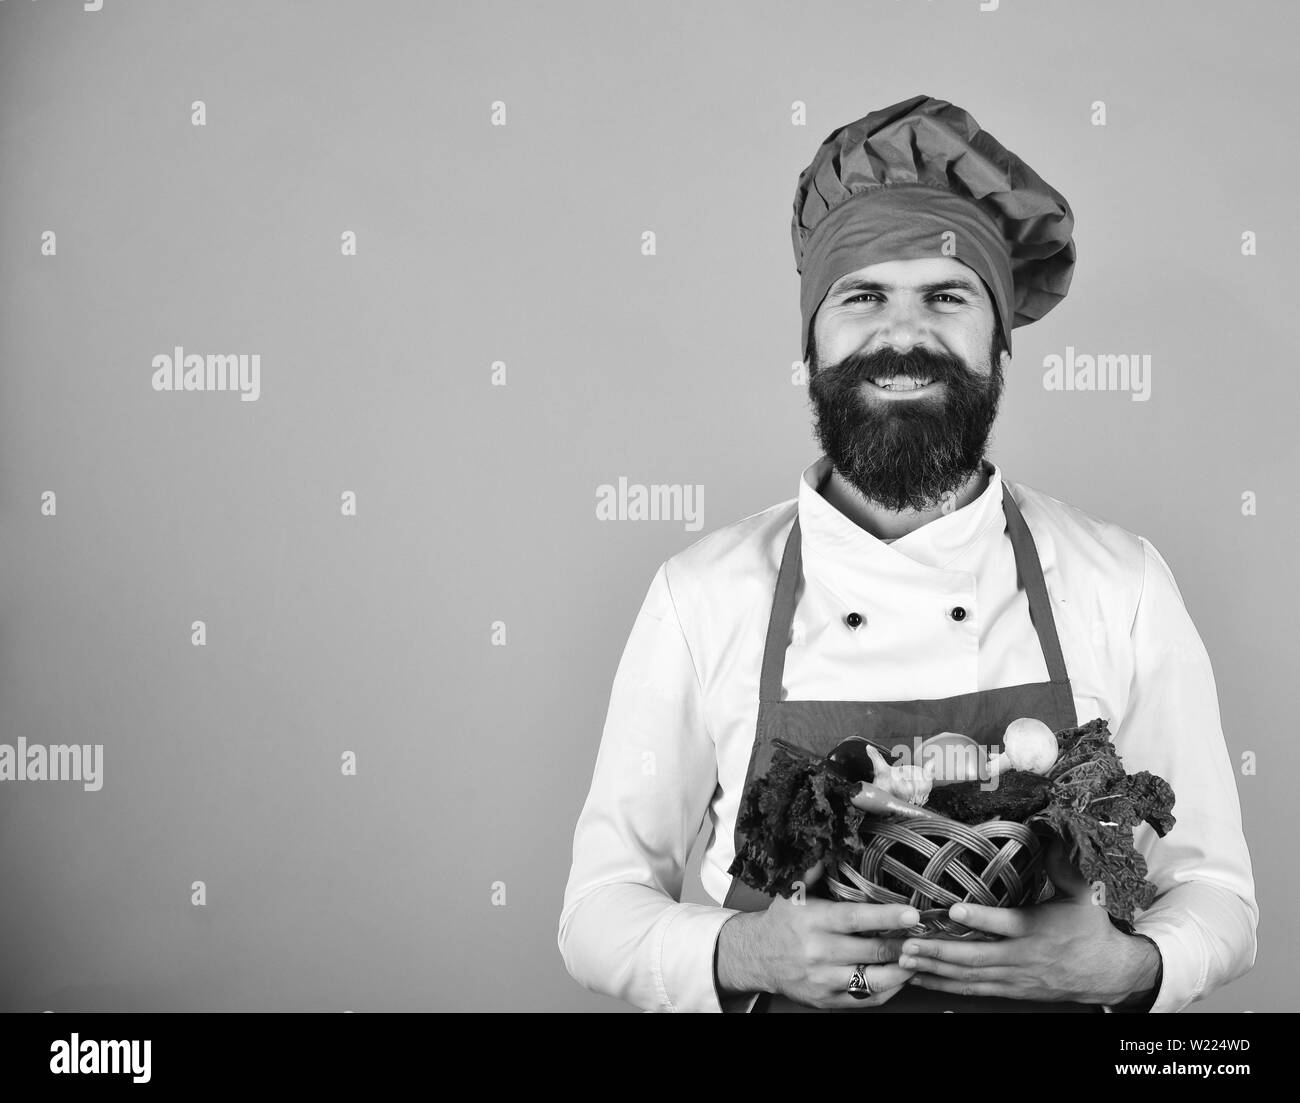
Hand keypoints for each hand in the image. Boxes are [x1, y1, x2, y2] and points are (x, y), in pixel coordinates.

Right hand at [716, 862, 919, 1008]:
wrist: (756, 957)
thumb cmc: (781, 921)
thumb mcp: (791, 892)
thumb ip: (814, 871)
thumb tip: (830, 845)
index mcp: (814, 921)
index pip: (855, 919)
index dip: (886, 916)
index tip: (912, 914)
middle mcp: (820, 952)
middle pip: (873, 950)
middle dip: (904, 944)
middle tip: (927, 935)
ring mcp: (825, 979)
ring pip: (875, 980)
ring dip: (903, 969)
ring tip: (920, 956)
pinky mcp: (829, 1000)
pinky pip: (867, 999)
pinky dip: (890, 989)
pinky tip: (901, 975)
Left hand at [898, 841, 1160, 1003]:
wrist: (1108, 974)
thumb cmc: (1091, 929)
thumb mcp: (1084, 894)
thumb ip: (1063, 864)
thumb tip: (1049, 831)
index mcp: (1037, 929)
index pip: (1005, 923)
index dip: (979, 918)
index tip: (953, 909)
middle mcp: (1021, 956)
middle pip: (976, 956)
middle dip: (940, 950)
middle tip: (908, 943)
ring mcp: (1014, 976)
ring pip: (969, 976)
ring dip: (935, 969)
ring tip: (904, 960)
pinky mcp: (1010, 989)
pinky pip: (973, 989)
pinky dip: (945, 985)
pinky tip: (921, 978)